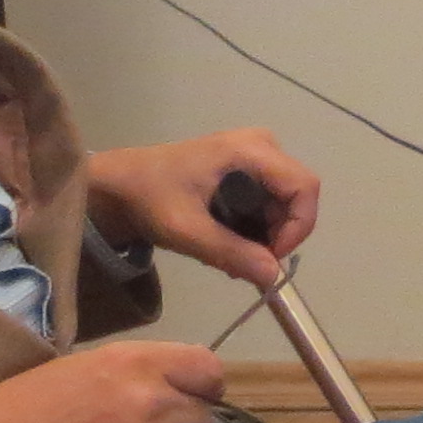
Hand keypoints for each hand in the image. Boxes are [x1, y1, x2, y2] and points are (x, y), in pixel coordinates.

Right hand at [0, 339, 226, 422]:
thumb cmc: (24, 408)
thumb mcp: (82, 367)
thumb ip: (133, 371)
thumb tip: (167, 381)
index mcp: (136, 364)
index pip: (208, 369)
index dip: (204, 383)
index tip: (192, 393)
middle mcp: (153, 403)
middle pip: (202, 415)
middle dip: (181, 421)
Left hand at [84, 130, 317, 288]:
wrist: (118, 185)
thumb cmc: (149, 198)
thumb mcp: (186, 230)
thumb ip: (231, 252)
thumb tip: (273, 277)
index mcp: (249, 150)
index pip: (304, 187)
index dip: (297, 227)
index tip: (269, 258)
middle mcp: (262, 146)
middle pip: (296, 197)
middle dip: (277, 235)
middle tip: (245, 262)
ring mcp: (256, 156)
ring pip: (285, 205)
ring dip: (264, 236)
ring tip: (229, 255)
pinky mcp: (249, 169)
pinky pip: (270, 203)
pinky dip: (256, 228)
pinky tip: (227, 241)